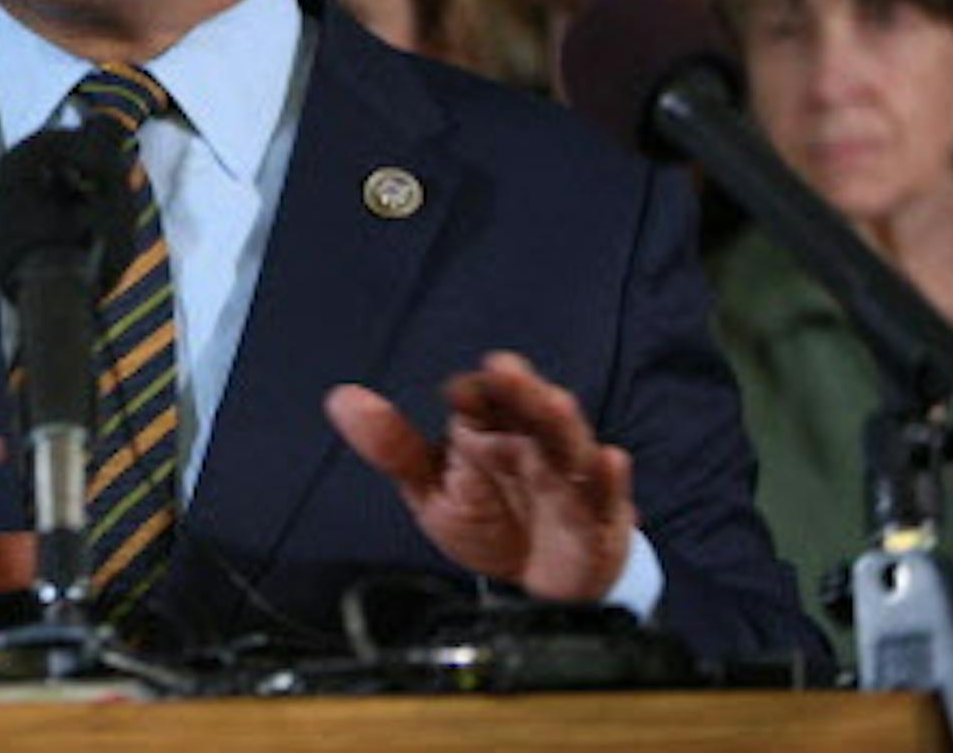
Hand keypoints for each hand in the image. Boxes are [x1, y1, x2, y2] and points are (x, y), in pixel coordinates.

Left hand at [324, 350, 634, 599]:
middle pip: (529, 410)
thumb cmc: (486, 519)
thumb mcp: (431, 489)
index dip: (472, 392)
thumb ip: (392, 447)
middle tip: (504, 370)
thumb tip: (340, 398)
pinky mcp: (599, 519)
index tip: (458, 390)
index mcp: (489, 429)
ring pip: (570, 444)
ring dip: (563, 423)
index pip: (481, 399)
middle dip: (520, 390)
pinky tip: (609, 461)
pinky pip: (608, 498)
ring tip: (553, 402)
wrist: (535, 583)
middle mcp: (531, 444)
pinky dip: (611, 480)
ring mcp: (567, 479)